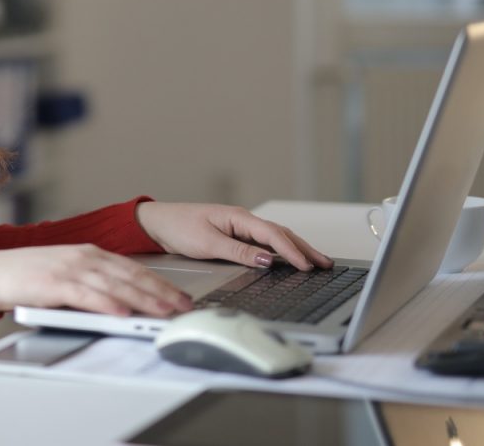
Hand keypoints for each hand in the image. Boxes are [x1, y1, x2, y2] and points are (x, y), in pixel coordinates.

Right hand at [0, 244, 194, 316]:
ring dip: (143, 299)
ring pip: (115, 285)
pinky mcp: (54, 283)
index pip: (133, 268)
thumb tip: (123, 303)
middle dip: (161, 292)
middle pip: (131, 275)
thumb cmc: (26, 276)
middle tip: (182, 307)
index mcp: (89, 253)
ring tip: (163, 312)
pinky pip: (87, 295)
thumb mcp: (66, 273)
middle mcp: (84, 256)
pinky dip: (107, 304)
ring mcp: (70, 268)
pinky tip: (122, 313)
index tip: (178, 296)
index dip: (159, 282)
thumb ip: (93, 283)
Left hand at [136, 202, 332, 270]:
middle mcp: (242, 220)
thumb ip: (239, 252)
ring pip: (274, 238)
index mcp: (238, 217)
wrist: (158, 223)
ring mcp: (239, 227)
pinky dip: (280, 250)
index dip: (292, 251)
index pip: (272, 235)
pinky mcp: (234, 235)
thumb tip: (267, 260)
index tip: (307, 265)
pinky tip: (288, 259)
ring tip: (315, 261)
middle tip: (325, 263)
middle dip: (304, 249)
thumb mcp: (208, 243)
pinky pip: (263, 243)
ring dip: (295, 249)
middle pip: (280, 234)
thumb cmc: (179, 228)